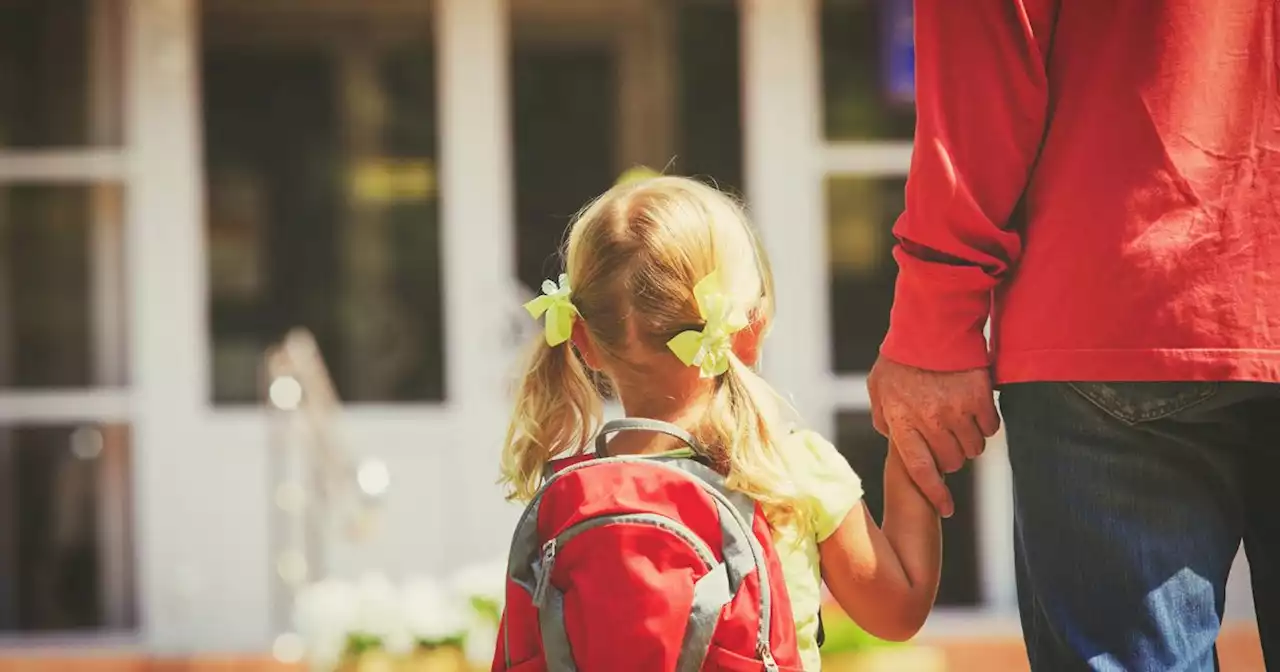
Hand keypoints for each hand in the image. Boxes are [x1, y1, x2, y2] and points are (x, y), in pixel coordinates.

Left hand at [867, 356, 999, 516]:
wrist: (931, 323)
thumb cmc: (901, 355)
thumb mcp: (879, 386)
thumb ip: (882, 415)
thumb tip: (889, 436)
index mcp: (902, 422)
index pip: (920, 472)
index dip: (935, 495)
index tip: (947, 509)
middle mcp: (930, 421)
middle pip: (951, 462)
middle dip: (950, 458)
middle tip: (947, 441)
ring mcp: (957, 410)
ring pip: (974, 449)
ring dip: (969, 442)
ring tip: (960, 422)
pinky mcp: (980, 397)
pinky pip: (991, 428)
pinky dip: (987, 424)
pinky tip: (977, 410)